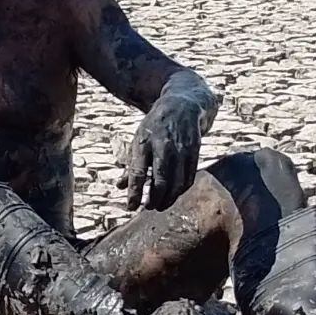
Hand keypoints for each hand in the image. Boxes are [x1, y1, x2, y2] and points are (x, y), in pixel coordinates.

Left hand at [118, 95, 202, 211]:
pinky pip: (189, 177)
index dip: (134, 193)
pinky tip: (174, 194)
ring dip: (168, 198)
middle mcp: (163, 146)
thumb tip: (120, 187)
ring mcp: (181, 149)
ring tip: (160, 206)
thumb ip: (131, 165)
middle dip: (154, 199)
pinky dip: (181, 189)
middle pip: (160, 181)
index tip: (130, 207)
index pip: (138, 174)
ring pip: (177, 182)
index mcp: (143, 143)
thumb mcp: (138, 141)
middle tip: (148, 208)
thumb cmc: (154, 128)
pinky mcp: (195, 152)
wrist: (182, 106)